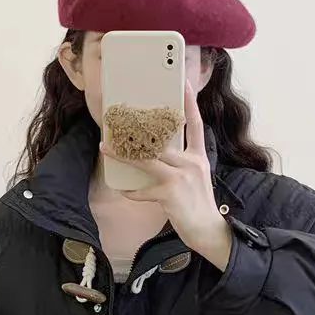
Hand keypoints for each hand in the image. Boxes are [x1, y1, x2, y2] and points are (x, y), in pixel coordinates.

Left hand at [100, 79, 232, 270]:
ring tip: (106, 147)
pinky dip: (132, 191)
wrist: (208, 231)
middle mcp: (192, 162)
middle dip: (140, 129)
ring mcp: (181, 177)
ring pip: (147, 160)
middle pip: (163, 138)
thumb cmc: (198, 206)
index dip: (189, 103)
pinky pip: (143, 189)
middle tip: (121, 119)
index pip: (195, 124)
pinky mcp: (170, 192)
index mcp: (199, 157)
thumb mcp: (196, 179)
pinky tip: (124, 191)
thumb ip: (181, 164)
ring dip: (123, 154)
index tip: (182, 84)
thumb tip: (156, 156)